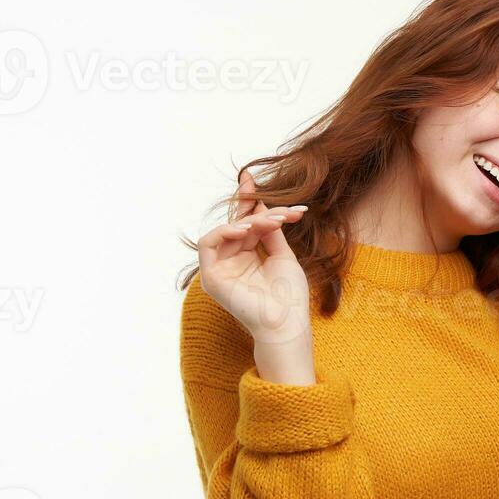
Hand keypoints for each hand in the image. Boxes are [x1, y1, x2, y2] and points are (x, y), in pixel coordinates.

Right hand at [197, 169, 312, 347]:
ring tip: (272, 223)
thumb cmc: (289, 295)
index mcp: (247, 258)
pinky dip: (226, 232)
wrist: (287, 322)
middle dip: (256, 209)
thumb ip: (270, 231)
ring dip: (249, 222)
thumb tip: (263, 206)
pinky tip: (247, 229)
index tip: (250, 176)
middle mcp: (231, 262)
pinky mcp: (210, 277)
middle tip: (282, 209)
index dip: (247, 200)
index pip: (245, 223)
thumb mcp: (282, 255)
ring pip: (227, 231)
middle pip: (237, 224)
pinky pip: (209, 243)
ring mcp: (220, 269)